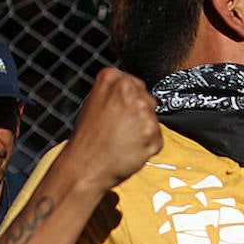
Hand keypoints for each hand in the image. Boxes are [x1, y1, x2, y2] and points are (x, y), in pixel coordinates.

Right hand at [63, 68, 162, 192]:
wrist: (85, 165)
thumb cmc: (87, 138)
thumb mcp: (93, 102)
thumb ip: (113, 91)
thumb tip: (131, 90)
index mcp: (113, 78)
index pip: (135, 84)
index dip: (129, 101)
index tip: (121, 110)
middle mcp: (130, 91)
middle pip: (147, 99)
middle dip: (138, 114)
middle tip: (120, 128)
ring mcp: (143, 112)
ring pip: (153, 118)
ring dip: (143, 129)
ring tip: (122, 139)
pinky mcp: (153, 133)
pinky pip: (157, 138)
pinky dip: (148, 145)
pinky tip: (130, 148)